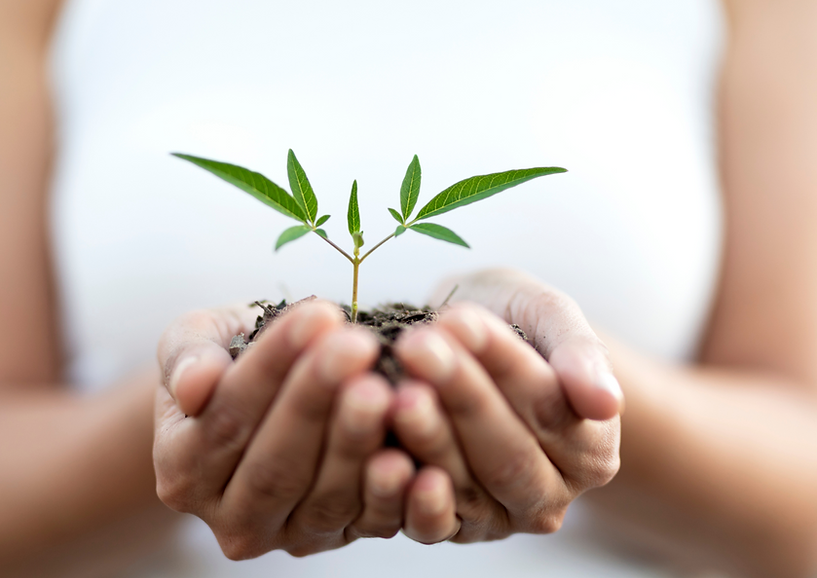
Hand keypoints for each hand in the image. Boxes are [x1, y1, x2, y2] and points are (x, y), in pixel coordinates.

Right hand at [154, 301, 415, 558]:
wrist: (266, 396)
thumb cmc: (230, 358)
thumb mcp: (195, 341)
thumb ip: (186, 356)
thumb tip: (195, 385)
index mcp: (183, 466)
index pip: (229, 418)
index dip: (273, 367)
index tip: (318, 315)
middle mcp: (230, 516)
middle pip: (276, 465)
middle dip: (318, 400)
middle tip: (357, 347)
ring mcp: (287, 536)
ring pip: (325, 496)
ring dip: (358, 441)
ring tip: (385, 388)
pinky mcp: (340, 538)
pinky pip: (370, 523)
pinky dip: (394, 494)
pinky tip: (413, 457)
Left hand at [391, 268, 621, 543]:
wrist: (464, 341)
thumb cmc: (514, 322)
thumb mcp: (549, 314)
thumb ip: (581, 353)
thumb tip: (606, 403)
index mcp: (591, 448)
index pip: (546, 406)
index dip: (500, 364)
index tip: (458, 320)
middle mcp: (549, 494)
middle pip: (507, 454)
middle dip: (460, 396)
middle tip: (416, 348)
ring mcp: (499, 518)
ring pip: (466, 487)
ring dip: (428, 439)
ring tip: (396, 392)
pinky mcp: (451, 527)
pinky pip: (430, 524)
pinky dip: (405, 497)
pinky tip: (384, 458)